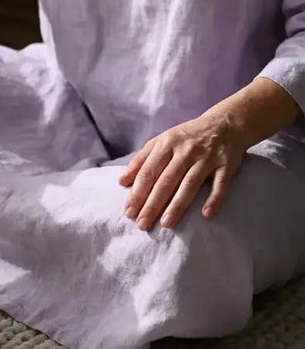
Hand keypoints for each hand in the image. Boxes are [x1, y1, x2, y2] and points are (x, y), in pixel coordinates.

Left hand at [118, 114, 244, 230]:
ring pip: (190, 184)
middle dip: (152, 204)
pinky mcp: (226, 165)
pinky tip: (206, 214)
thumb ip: (141, 161)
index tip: (129, 212)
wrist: (224, 124)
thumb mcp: (161, 142)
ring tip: (165, 224)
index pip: (148, 172)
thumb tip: (122, 182)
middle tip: (142, 224)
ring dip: (177, 205)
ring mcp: (207, 158)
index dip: (137, 192)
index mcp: (166, 144)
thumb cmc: (186, 137)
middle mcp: (185, 151)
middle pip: (166, 181)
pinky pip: (221, 184)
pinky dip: (214, 199)